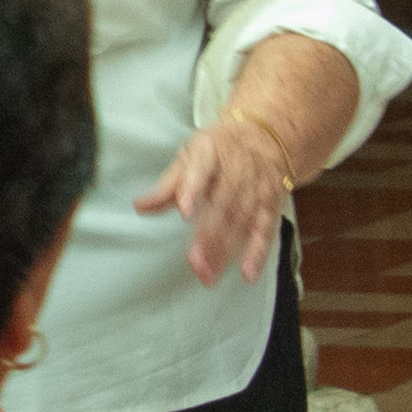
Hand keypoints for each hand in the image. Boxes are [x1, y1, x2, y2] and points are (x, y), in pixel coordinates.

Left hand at [145, 108, 300, 286]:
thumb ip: (167, 185)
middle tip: (195, 261)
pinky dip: (258, 253)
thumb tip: (141, 206)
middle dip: (210, 234)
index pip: (201, 169)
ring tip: (209, 274)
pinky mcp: (271, 206)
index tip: (185, 211)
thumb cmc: (220, 149)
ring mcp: (257, 189)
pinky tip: (248, 273)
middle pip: (224, 203)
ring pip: (242, 221)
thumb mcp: (191, 156)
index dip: (194, 189)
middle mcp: (237, 170)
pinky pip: (266, 231)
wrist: (269, 137)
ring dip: (226, 250)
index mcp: (211, 152)